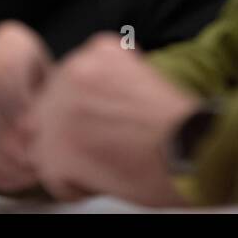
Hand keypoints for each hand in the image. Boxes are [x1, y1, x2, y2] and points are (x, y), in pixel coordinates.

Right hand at [0, 20, 53, 193]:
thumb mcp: (60, 91)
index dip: (19, 107)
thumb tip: (40, 131)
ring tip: (17, 174)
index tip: (37, 135)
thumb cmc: (51, 97)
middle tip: (28, 163)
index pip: (5, 70)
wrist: (31, 98)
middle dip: (5, 136)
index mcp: (11, 41)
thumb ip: (51, 103)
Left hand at [25, 33, 201, 205]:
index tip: (108, 123)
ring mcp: (59, 111)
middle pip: (51, 108)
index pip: (69, 80)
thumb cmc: (180, 123)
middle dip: (73, 131)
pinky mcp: (56, 150)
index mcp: (98, 51)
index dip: (87, 109)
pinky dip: (75, 186)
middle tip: (107, 146)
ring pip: (46, 141)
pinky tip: (105, 179)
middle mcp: (74, 72)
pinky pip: (52, 175)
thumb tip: (89, 105)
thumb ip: (107, 82)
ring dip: (70, 157)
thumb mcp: (142, 77)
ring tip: (108, 162)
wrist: (191, 147)